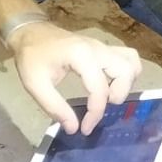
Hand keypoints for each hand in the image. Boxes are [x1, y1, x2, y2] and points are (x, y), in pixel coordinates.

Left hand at [9, 21, 141, 132]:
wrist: (30, 32)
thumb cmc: (31, 57)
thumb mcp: (35, 85)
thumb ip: (55, 107)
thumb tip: (73, 128)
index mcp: (81, 56)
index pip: (100, 89)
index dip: (95, 113)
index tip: (85, 129)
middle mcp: (97, 48)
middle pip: (125, 71)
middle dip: (117, 95)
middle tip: (99, 107)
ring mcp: (102, 46)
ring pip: (131, 62)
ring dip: (125, 83)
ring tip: (109, 96)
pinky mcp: (103, 48)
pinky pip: (127, 57)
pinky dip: (126, 72)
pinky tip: (112, 84)